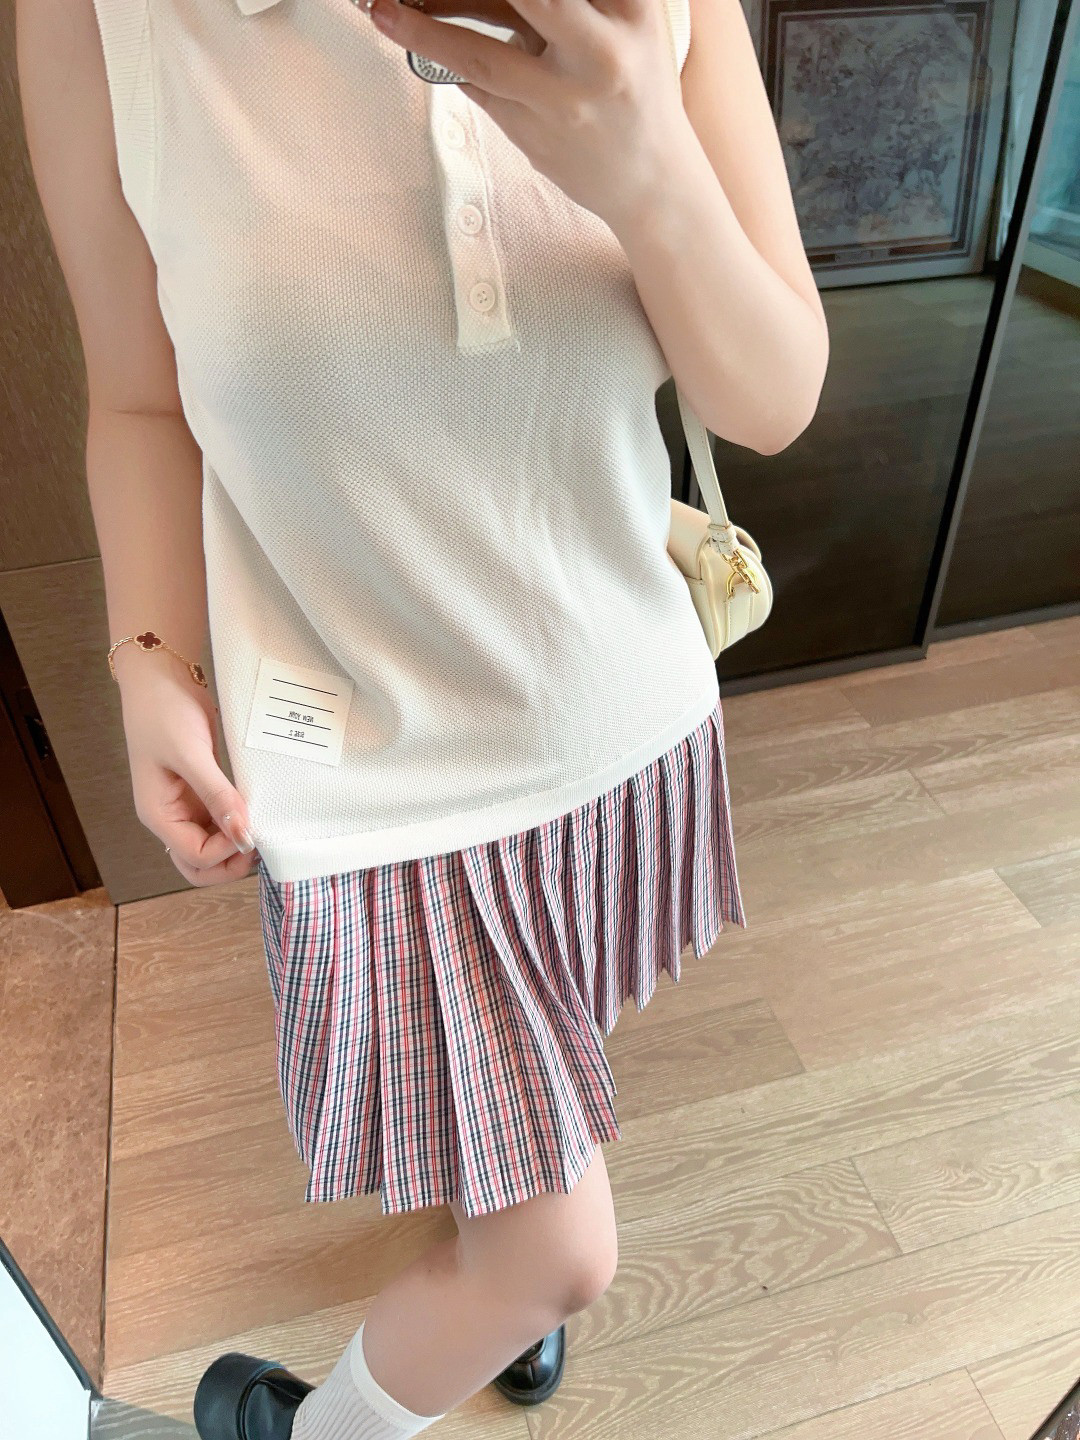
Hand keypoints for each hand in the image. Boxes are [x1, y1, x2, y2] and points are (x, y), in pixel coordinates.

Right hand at [115, 663, 259, 886]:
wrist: (161, 677)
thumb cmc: (164, 711)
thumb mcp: (191, 754)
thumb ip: (216, 796)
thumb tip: (242, 835)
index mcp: (158, 814)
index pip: (194, 857)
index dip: (225, 851)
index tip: (252, 828)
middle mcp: (170, 817)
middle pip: (198, 865)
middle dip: (229, 864)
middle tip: (261, 845)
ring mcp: (186, 806)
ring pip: (210, 848)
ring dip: (235, 849)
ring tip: (262, 832)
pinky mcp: (201, 793)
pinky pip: (219, 823)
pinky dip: (237, 827)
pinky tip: (256, 816)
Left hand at [367, 0, 685, 227]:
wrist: (653, 179)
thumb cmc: (632, 82)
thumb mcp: (629, 18)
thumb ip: (567, 3)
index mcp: (632, 10)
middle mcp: (603, 53)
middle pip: (532, 1)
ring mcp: (565, 102)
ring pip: (482, 57)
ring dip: (423, 28)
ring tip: (379, 8)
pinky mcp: (537, 136)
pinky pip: (479, 89)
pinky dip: (445, 55)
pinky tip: (410, 30)